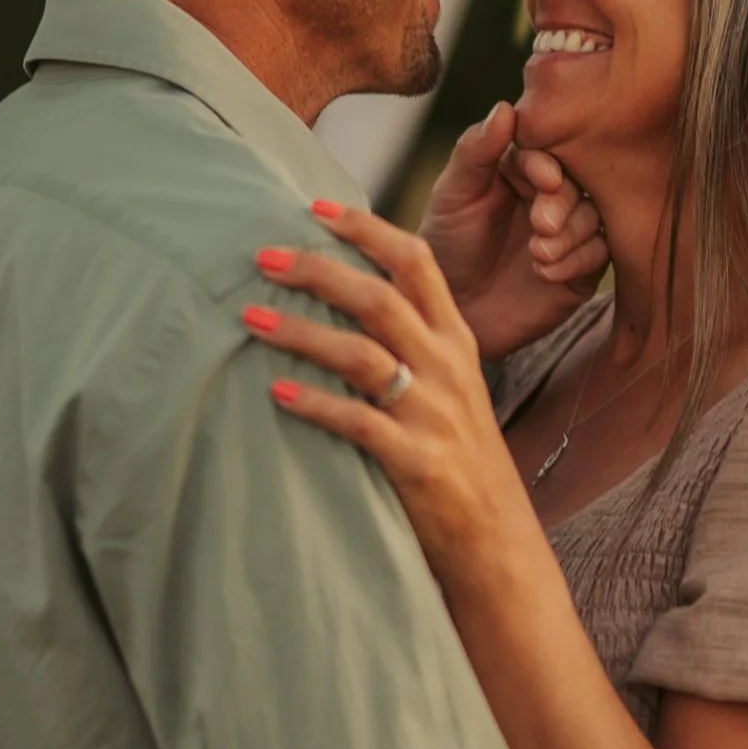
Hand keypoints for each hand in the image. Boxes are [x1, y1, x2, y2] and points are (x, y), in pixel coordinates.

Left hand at [249, 199, 545, 595]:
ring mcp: (434, 414)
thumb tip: (343, 296)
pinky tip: (276, 394)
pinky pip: (359, 424)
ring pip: (362, 354)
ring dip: (301, 332)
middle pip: (379, 297)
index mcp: (456, 340)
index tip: (314, 207)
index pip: (416, 262)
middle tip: (261, 255)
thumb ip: (410, 343)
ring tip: (248, 318)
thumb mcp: (450, 387)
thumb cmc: (459, 459)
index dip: (366, 229)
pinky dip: (316, 405)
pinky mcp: (417, 462)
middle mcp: (448, 367)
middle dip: (317, 270)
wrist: (498, 540)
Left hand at [418, 102, 604, 358]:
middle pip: (578, 182)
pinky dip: (577, 261)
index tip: (543, 179)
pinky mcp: (583, 266)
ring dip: (570, 235)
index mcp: (521, 166)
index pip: (547, 151)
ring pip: (594, 216)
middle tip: (541, 225)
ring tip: (538, 255)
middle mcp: (551, 193)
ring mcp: (571, 230)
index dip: (547, 164)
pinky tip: (545, 273)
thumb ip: (475, 152)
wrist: (454, 310)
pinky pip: (600, 254)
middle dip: (562, 203)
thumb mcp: (453, 196)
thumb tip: (505, 108)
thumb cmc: (447, 246)